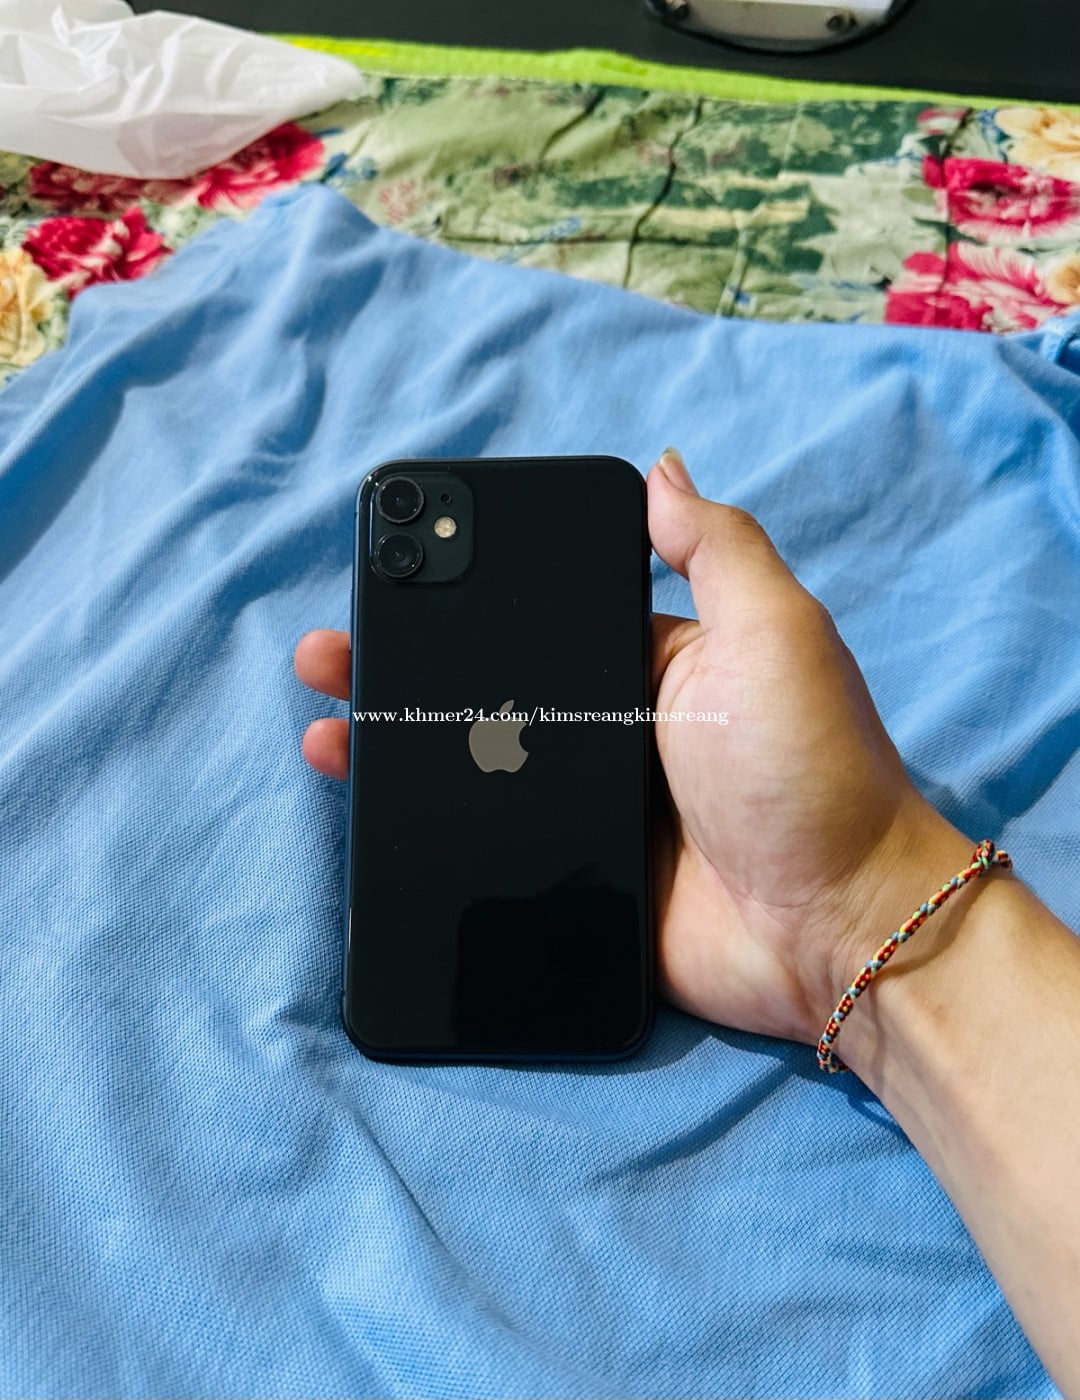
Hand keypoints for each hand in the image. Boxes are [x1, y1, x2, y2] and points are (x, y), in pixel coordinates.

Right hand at [294, 448, 970, 1052]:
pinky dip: (425, 825)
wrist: (833, 928)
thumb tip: (660, 464)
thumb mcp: (776, 635)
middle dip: (408, 668)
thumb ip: (719, 549)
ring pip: (471, 766)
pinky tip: (369, 804)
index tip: (400, 576)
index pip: (541, 616)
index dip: (470, 598)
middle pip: (489, 689)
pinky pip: (485, 843)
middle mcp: (613, 730)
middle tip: (331, 654)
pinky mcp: (574, 878)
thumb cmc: (808, 768)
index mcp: (653, 663)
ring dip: (397, 741)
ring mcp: (588, 808)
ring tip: (328, 725)